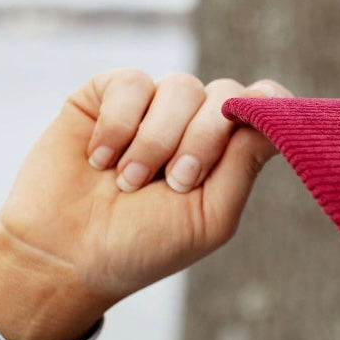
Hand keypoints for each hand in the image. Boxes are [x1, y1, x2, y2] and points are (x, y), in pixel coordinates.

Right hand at [0, 70, 293, 339]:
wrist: (64, 257)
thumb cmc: (143, 245)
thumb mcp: (209, 216)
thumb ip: (244, 165)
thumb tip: (275, 109)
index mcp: (227, 151)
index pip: (263, 102)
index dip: (266, 104)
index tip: (251, 124)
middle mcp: (194, 122)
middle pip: (225, 94)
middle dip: (202, 139)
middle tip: (175, 183)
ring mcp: (151, 107)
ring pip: (180, 87)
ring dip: (157, 140)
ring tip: (128, 182)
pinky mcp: (105, 96)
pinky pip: (131, 83)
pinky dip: (118, 124)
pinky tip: (100, 160)